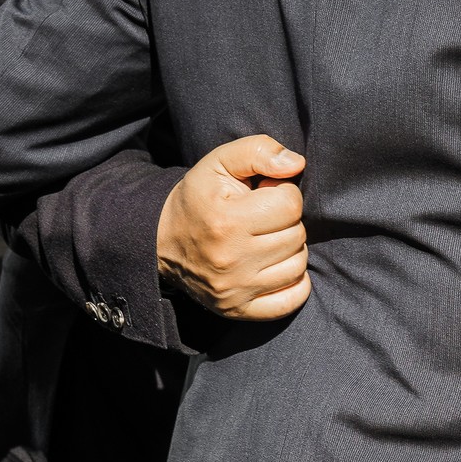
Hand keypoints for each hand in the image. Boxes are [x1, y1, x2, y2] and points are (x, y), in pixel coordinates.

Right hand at [156, 136, 310, 319]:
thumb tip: (296, 164)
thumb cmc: (200, 197)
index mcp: (227, 221)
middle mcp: (230, 260)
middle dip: (285, 221)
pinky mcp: (238, 310)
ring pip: (298, 265)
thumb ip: (258, 151)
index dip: (282, 194)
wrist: (162, 240)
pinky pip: (291, 300)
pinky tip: (276, 266)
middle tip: (262, 218)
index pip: (290, 204)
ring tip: (266, 240)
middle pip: (296, 235)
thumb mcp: (220, 162)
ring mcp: (235, 290)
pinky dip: (293, 283)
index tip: (263, 195)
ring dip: (289, 249)